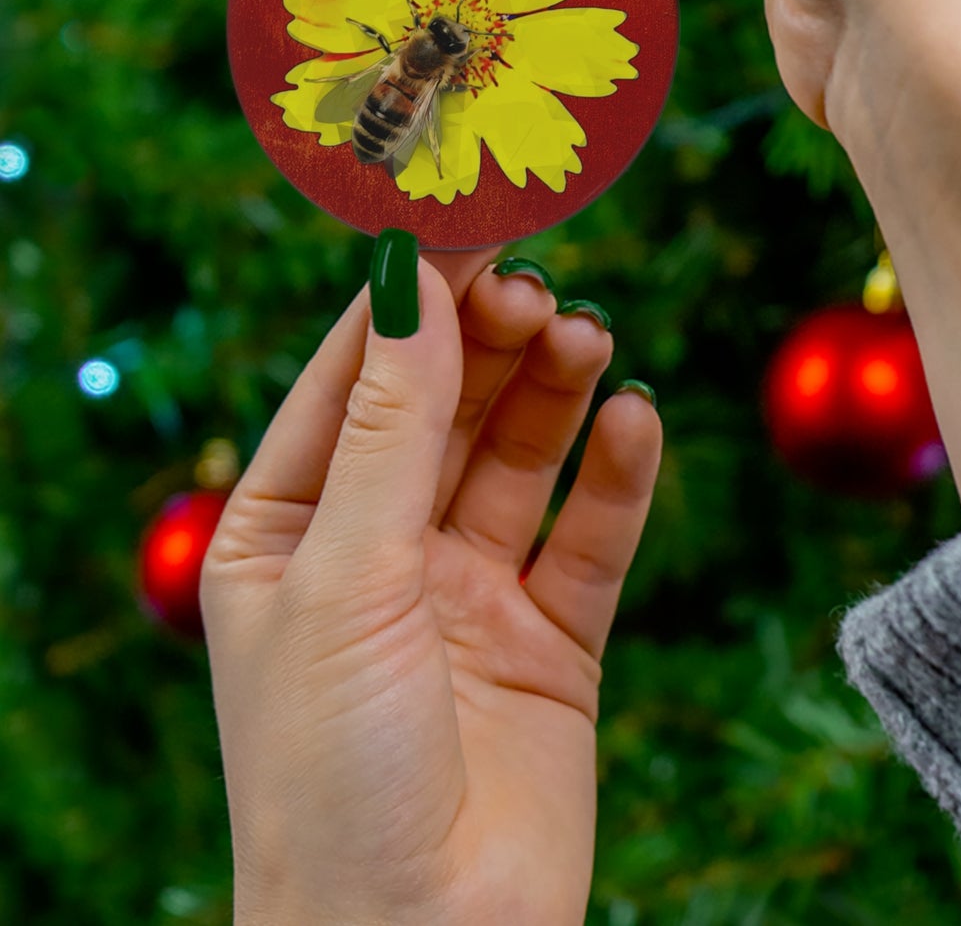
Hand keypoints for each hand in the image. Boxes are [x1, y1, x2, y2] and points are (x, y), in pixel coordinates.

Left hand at [202, 249, 660, 925]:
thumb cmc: (331, 775)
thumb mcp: (346, 578)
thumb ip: (391, 427)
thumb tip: (413, 281)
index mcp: (288, 532)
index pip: (352, 379)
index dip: (409, 299)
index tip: (467, 220)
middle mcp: (379, 552)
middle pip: (446, 406)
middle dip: (490, 341)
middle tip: (539, 286)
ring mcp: (468, 594)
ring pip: (521, 457)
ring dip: (555, 391)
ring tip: (588, 337)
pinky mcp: (552, 640)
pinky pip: (591, 536)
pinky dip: (617, 476)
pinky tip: (635, 421)